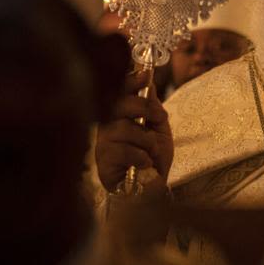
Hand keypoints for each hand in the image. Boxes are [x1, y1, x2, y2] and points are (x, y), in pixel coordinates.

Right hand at [94, 70, 173, 191]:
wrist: (152, 190)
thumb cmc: (154, 160)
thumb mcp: (160, 131)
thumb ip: (154, 108)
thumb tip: (149, 82)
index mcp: (121, 116)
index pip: (118, 91)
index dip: (130, 80)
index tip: (146, 74)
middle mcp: (108, 127)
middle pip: (117, 104)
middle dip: (143, 106)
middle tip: (159, 117)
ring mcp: (103, 144)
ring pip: (123, 128)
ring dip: (146, 140)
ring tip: (153, 152)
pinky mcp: (103, 162)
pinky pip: (123, 150)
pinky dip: (141, 156)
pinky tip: (145, 164)